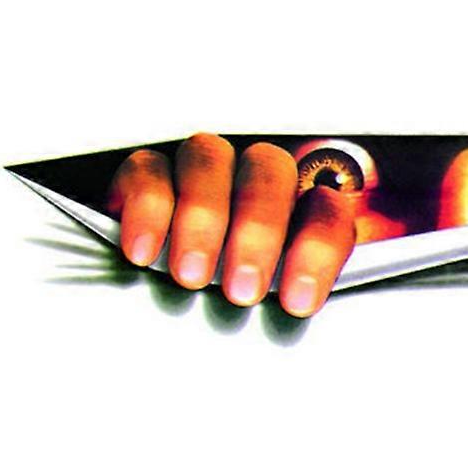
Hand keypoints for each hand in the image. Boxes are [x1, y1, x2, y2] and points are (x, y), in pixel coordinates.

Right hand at [107, 134, 355, 316]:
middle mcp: (255, 175)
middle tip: (242, 291)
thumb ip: (292, 293)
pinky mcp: (146, 171)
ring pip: (209, 158)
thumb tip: (302, 310)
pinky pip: (148, 169)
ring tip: (192, 275)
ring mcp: (201, 166)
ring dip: (203, 216)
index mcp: (300, 204)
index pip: (325, 208)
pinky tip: (143, 252)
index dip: (318, 249)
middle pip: (270, 171)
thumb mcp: (267, 298)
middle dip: (258, 231)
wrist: (156, 295)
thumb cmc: (229, 296)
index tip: (297, 302)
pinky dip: (148, 208)